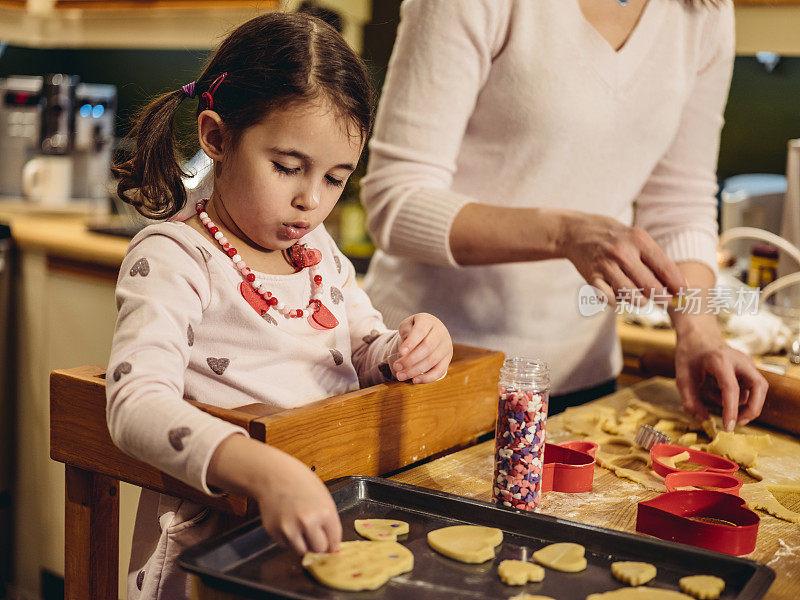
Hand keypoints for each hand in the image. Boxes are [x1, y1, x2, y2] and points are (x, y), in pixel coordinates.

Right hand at [208, 436, 340, 554]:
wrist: (275, 475)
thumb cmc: (302, 484)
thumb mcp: (324, 499)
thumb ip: (330, 524)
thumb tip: (334, 549)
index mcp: (325, 512)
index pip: (334, 542)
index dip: (332, 543)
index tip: (330, 542)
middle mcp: (307, 522)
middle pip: (318, 549)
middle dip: (318, 544)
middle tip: (314, 533)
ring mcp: (289, 528)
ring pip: (302, 551)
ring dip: (303, 543)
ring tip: (300, 526)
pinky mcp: (274, 532)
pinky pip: (287, 545)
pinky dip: (289, 538)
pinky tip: (288, 521)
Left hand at [394, 312, 452, 382]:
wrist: (431, 331)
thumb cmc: (415, 328)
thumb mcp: (407, 325)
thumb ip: (405, 333)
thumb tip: (405, 351)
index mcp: (428, 321)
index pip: (420, 332)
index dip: (411, 342)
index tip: (400, 352)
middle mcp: (441, 333)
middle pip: (427, 348)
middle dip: (410, 359)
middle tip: (396, 367)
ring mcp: (446, 347)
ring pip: (432, 361)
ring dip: (415, 370)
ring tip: (400, 376)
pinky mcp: (447, 359)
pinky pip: (439, 371)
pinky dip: (427, 378)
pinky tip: (414, 380)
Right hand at [561, 213, 685, 304]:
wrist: (577, 232)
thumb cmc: (615, 238)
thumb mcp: (636, 239)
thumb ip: (655, 260)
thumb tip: (677, 286)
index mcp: (638, 240)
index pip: (665, 268)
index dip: (677, 284)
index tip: (684, 294)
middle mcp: (622, 252)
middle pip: (650, 286)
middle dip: (661, 297)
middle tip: (665, 301)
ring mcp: (605, 265)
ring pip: (631, 295)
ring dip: (640, 301)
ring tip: (642, 298)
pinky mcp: (592, 277)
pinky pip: (610, 299)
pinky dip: (617, 301)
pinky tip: (619, 295)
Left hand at [674, 321, 767, 430]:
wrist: (698, 336)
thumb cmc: (690, 355)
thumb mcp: (682, 378)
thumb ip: (690, 400)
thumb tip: (704, 419)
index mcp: (719, 360)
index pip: (731, 388)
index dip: (731, 410)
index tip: (729, 427)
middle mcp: (739, 360)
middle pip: (759, 386)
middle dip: (753, 408)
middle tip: (737, 422)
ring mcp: (747, 362)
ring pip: (759, 388)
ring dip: (744, 403)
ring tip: (717, 399)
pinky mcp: (749, 367)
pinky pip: (752, 387)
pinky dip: (741, 396)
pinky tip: (720, 392)